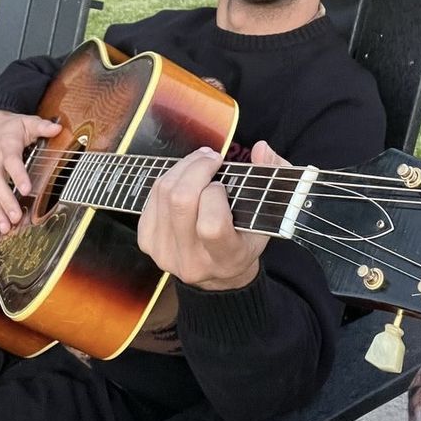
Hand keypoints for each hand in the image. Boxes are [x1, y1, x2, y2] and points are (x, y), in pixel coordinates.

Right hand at [0, 110, 61, 242]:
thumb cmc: (11, 128)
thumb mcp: (28, 122)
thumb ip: (42, 126)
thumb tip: (57, 128)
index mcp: (6, 147)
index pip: (11, 162)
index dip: (18, 175)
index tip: (26, 188)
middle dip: (6, 202)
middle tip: (16, 217)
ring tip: (5, 228)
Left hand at [137, 140, 289, 290]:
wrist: (219, 272)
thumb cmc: (246, 237)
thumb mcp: (269, 214)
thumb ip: (272, 178)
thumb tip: (261, 148)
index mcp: (225, 258)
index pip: (211, 226)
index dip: (215, 196)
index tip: (223, 184)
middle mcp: (191, 261)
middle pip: (181, 203)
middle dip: (197, 169)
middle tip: (212, 158)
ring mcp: (164, 253)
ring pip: (164, 194)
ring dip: (183, 167)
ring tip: (201, 160)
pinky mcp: (147, 241)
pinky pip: (152, 197)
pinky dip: (169, 178)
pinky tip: (185, 176)